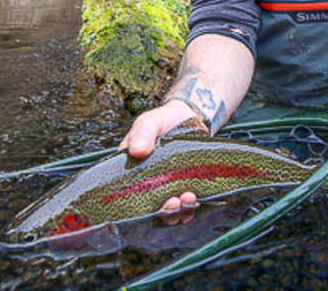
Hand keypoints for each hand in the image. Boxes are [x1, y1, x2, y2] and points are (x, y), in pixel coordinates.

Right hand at [118, 99, 199, 214]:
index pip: (130, 195)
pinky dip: (190, 207)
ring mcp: (167, 187)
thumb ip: (142, 133)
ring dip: (179, 210)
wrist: (189, 117)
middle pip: (152, 208)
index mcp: (132, 171)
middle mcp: (148, 184)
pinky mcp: (184, 187)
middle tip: (174, 203)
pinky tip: (197, 200)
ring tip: (189, 199)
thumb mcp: (150, 122)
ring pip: (169, 210)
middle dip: (164, 210)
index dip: (140, 206)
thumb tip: (136, 151)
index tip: (154, 203)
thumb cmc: (164, 120)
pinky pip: (185, 205)